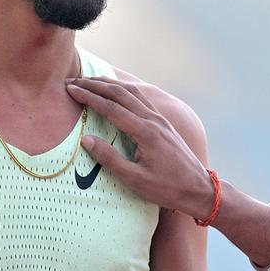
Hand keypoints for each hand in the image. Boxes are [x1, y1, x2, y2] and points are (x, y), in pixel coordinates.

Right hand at [66, 77, 214, 218]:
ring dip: (109, 85)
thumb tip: (87, 139)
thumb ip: (110, 159)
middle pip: (120, 93)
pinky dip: (124, 91)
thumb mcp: (135, 179)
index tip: (70, 89)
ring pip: (132, 93)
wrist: (199, 189)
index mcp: (145, 132)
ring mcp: (160, 120)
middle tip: (72, 81)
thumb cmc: (168, 188)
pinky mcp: (164, 123)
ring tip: (89, 81)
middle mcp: (153, 120)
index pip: (111, 107)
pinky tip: (116, 91)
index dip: (88, 97)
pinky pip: (141, 99)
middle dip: (94, 85)